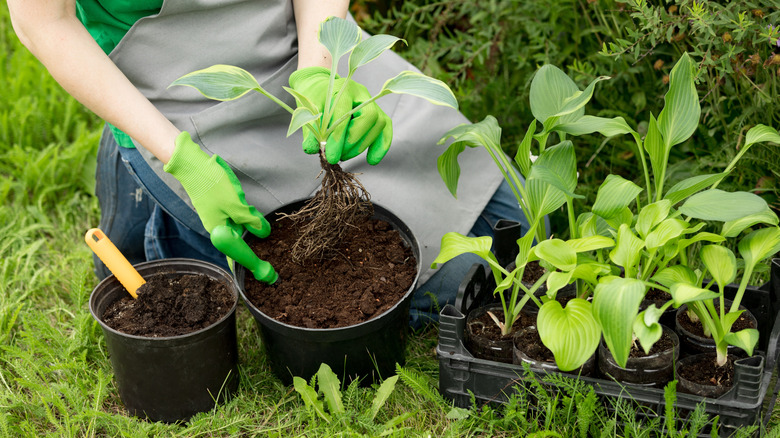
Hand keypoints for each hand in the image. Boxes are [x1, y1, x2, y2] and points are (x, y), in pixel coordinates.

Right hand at [164, 132, 276, 282]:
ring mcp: (218, 218)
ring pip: (239, 229)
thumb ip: (250, 220)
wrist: (192, 165)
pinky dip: (244, 216)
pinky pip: (236, 217)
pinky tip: (246, 207)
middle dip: (252, 245)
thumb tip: (263, 233)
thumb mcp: (235, 203)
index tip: (268, 276)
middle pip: (240, 243)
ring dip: (249, 225)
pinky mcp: (220, 208)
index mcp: (219, 232)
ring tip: (248, 214)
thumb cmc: (212, 184)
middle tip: (267, 261)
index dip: (255, 264)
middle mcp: (218, 228)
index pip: (240, 253)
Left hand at [289, 66, 392, 164]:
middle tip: (338, 155)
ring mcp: (373, 104)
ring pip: (378, 125)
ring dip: (361, 146)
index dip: (338, 138)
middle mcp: (362, 94)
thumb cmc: (315, 99)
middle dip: (353, 142)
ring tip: (344, 155)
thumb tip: (313, 149)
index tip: (331, 156)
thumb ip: (311, 131)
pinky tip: (372, 159)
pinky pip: (386, 131)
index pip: (345, 114)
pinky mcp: (379, 115)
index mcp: (342, 89)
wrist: (322, 88)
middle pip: (368, 117)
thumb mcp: (307, 112)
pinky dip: (380, 147)